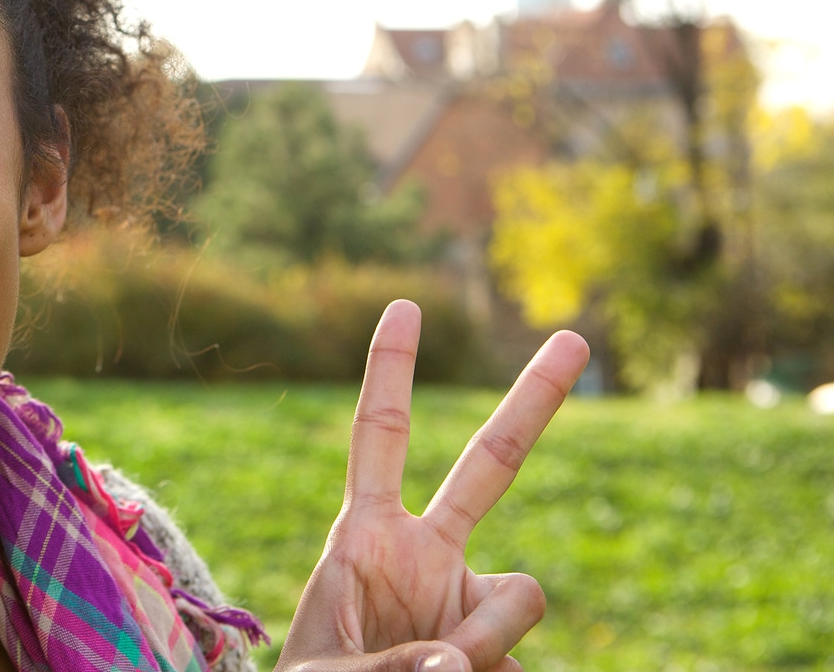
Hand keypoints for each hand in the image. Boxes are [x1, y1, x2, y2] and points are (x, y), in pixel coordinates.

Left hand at [275, 300, 588, 671]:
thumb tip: (461, 662)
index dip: (388, 371)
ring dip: (487, 639)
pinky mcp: (498, 646)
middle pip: (490, 464)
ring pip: (523, 594)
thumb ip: (390, 662)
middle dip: (534, 400)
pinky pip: (518, 660)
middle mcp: (426, 553)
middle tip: (575, 337)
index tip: (404, 306)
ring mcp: (469, 598)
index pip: (379, 437)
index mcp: (366, 536)